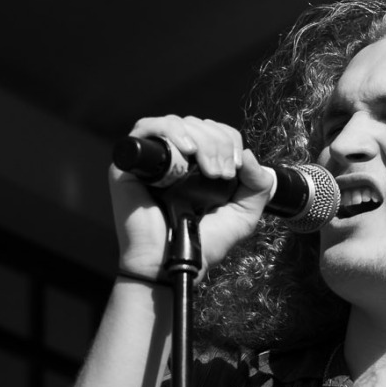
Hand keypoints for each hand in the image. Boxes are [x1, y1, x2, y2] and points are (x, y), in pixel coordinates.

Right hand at [112, 117, 275, 280]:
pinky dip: (171, 130)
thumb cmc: (201, 244)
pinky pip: (146, 128)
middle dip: (218, 144)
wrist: (170, 263)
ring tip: (209, 169)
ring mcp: (150, 159)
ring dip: (202, 140)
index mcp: (197, 165)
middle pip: (199, 124)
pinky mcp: (128, 162)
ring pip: (178, 123)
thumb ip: (257, 185)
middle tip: (221, 174)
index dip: (229, 140)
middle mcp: (174, 158)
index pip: (214, 131)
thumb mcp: (242, 215)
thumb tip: (248, 154)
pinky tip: (187, 149)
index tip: (234, 169)